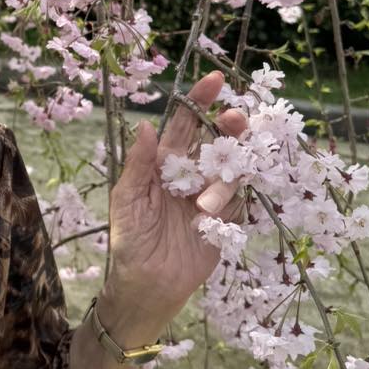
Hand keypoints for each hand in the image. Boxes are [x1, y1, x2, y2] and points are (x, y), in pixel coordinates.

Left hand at [105, 71, 247, 321]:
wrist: (146, 287)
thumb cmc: (129, 241)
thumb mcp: (127, 200)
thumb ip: (139, 164)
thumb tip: (146, 125)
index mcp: (165, 165)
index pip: (184, 126)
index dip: (199, 102)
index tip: (215, 81)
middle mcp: (191, 176)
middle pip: (217, 140)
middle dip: (229, 126)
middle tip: (235, 119)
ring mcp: (211, 197)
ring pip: (232, 171)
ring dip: (223, 182)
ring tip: (203, 208)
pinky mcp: (227, 222)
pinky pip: (241, 202)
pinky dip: (236, 201)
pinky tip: (219, 214)